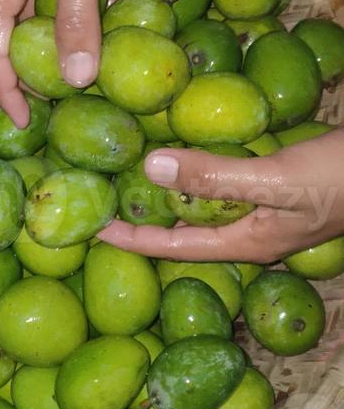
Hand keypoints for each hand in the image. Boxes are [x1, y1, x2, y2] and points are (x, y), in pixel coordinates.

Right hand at [0, 0, 127, 126]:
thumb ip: (78, 19)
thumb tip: (77, 82)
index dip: (8, 91)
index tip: (26, 125)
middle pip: (14, 41)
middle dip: (32, 77)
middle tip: (55, 112)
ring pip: (42, 22)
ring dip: (60, 50)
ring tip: (80, 84)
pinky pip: (64, 0)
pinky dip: (82, 19)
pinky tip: (108, 35)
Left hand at [98, 130, 343, 262]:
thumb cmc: (343, 177)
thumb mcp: (275, 178)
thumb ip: (215, 176)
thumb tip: (150, 167)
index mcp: (247, 242)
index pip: (173, 248)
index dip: (130, 240)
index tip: (90, 231)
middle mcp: (251, 234)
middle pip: (183, 235)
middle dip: (143, 224)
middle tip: (100, 206)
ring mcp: (265, 214)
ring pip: (202, 211)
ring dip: (167, 199)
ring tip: (128, 183)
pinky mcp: (276, 190)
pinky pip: (223, 189)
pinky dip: (197, 176)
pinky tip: (183, 160)